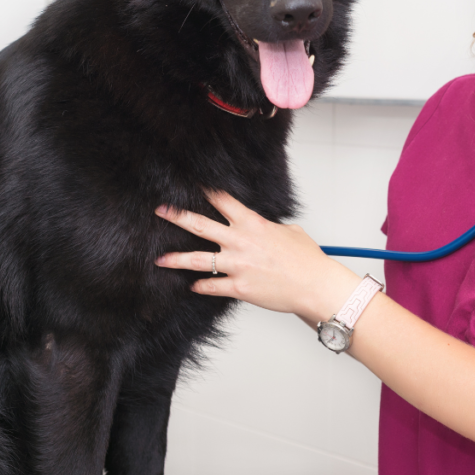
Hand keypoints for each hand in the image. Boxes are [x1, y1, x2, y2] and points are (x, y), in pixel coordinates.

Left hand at [154, 191, 360, 321]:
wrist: (314, 285)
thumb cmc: (307, 260)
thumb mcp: (290, 232)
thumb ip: (270, 227)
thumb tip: (263, 227)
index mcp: (253, 224)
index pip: (223, 200)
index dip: (206, 191)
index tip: (191, 186)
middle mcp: (241, 241)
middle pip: (200, 225)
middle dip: (177, 217)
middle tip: (161, 211)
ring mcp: (238, 265)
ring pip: (198, 260)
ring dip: (176, 259)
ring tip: (160, 259)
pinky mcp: (239, 288)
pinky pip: (211, 286)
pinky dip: (200, 286)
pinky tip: (193, 286)